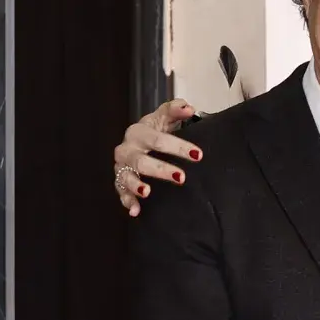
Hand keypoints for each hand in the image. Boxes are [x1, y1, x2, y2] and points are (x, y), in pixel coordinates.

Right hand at [113, 99, 201, 216]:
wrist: (139, 140)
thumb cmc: (155, 129)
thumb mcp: (165, 117)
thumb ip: (176, 110)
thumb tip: (189, 108)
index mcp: (138, 133)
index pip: (158, 140)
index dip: (178, 147)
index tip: (198, 155)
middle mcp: (127, 150)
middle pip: (142, 161)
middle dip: (161, 170)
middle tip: (181, 177)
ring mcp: (122, 167)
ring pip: (127, 177)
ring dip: (137, 186)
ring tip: (148, 192)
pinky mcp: (121, 182)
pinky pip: (121, 193)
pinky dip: (128, 202)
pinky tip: (136, 211)